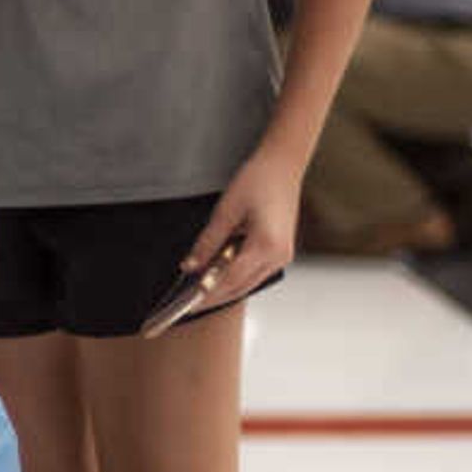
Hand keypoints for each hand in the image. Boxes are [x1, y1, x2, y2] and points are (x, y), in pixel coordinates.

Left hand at [160, 151, 298, 334]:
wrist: (283, 165)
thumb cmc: (257, 180)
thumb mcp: (226, 210)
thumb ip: (208, 242)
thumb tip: (190, 267)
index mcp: (266, 245)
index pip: (230, 280)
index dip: (208, 295)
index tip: (188, 305)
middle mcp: (278, 255)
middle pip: (240, 287)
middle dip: (214, 297)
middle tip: (189, 304)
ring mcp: (282, 256)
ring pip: (248, 283)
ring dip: (225, 288)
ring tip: (200, 291)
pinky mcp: (281, 252)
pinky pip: (255, 273)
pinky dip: (236, 277)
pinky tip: (218, 274)